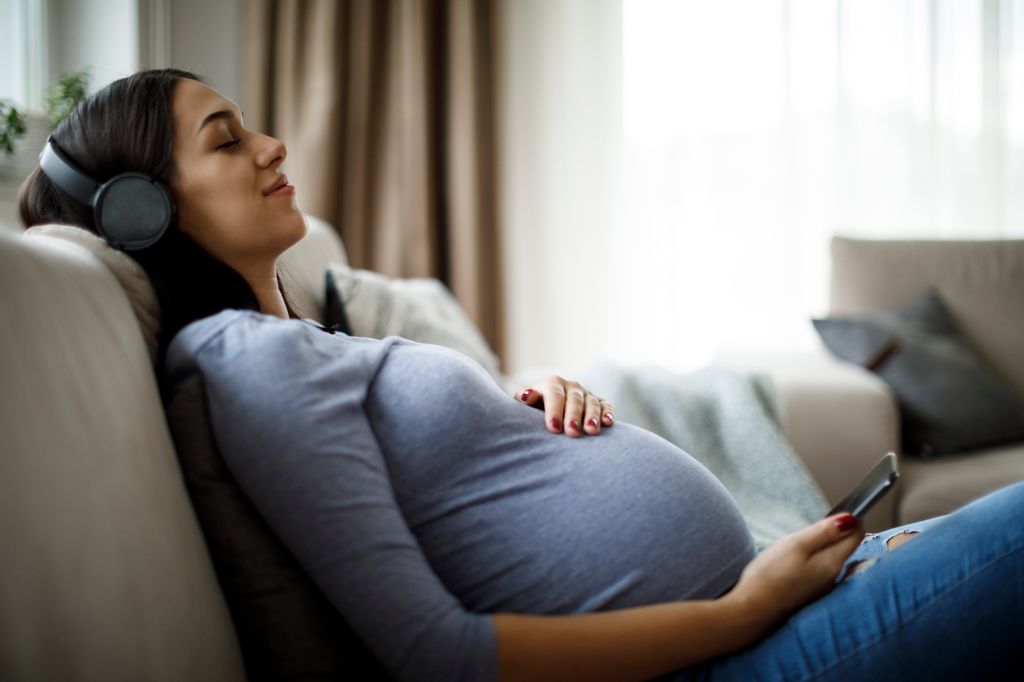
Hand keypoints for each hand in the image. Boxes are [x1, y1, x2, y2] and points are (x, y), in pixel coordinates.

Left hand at [513, 375, 614, 436]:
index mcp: (553, 384)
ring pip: (592, 403)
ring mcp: (587, 394)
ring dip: (593, 416)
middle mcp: (571, 386)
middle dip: (574, 416)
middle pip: (574, 400)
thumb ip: (524, 398)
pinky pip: (606, 405)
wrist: (548, 411)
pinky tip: (608, 423)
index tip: (553, 428)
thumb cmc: (535, 410)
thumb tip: (526, 395)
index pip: (555, 395)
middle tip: (572, 432)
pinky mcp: (599, 402)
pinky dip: (608, 413)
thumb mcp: (527, 404)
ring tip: (591, 431)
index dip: (554, 411)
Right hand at [721, 513, 864, 637]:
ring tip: (795, 545)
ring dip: (819, 547)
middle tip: (810, 527)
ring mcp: (821, 587)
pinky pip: (816, 570)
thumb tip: (851, 519)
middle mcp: (833, 577)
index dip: (850, 518)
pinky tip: (790, 562)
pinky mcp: (808, 593)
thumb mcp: (796, 545)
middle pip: (842, 546)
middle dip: (832, 532)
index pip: (856, 535)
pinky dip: (809, 560)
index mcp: (833, 563)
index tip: (839, 509)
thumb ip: (824, 532)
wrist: (751, 610)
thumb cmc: (770, 575)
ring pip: (828, 558)